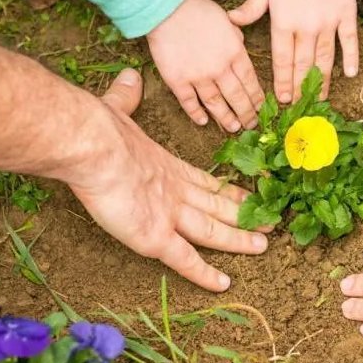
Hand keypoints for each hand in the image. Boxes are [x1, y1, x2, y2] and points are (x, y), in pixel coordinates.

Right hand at [67, 70, 267, 291]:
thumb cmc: (98, 130)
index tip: (249, 195)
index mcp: (166, 165)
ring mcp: (168, 214)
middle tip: (270, 221)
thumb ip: (124, 98)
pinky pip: (185, 260)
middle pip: (218, 206)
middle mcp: (175, 191)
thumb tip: (128, 78)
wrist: (92, 145)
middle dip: (245, 215)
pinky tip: (223, 284)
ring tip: (264, 246)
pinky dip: (204, 274)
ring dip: (239, 240)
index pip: (205, 182)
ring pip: (212, 232)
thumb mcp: (115, 109)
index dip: (228, 191)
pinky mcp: (156, 237)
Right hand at [148, 0, 264, 131]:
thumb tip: (240, 45)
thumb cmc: (197, 10)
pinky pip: (189, 102)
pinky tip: (203, 121)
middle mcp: (220, 68)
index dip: (256, 97)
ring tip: (234, 128)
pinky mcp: (178, 81)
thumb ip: (235, 37)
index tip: (261, 107)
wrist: (167, 10)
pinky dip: (196, 113)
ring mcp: (199, 77)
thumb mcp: (226, 19)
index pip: (250, 80)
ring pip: (216, 103)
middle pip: (237, 96)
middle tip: (252, 124)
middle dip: (246, 113)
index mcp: (234, 52)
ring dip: (226, 118)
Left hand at [229, 0, 357, 102]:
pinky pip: (349, 41)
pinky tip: (350, 74)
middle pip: (302, 65)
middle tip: (299, 108)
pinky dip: (351, 57)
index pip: (282, 60)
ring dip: (323, 80)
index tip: (281, 100)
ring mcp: (327, 22)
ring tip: (322, 99)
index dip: (282, 81)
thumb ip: (250, 9)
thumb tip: (231, 21)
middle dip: (300, 89)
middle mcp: (305, 27)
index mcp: (283, 22)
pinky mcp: (345, 15)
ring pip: (325, 58)